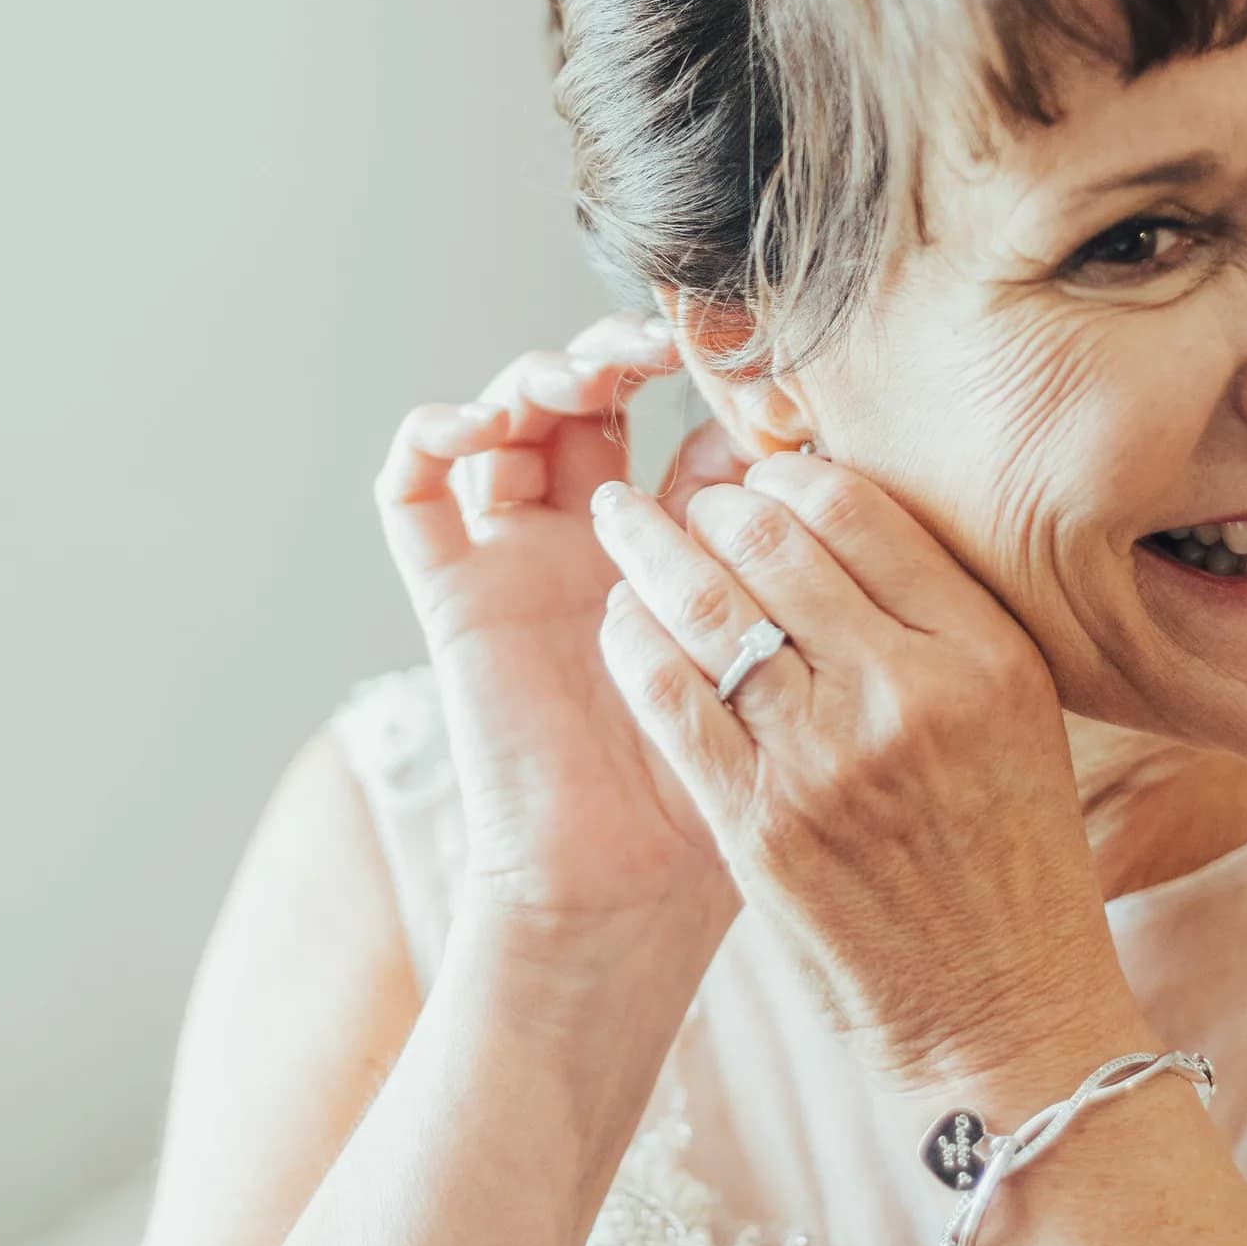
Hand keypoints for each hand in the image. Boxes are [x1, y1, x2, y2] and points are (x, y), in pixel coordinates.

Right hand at [371, 315, 753, 964]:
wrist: (623, 899)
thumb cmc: (721, 802)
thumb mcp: (775, 664)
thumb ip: (796, 570)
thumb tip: (835, 454)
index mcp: (681, 558)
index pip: (688, 431)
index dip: (715, 386)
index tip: (760, 366)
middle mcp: (592, 546)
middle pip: (591, 403)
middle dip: (618, 354)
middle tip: (655, 346)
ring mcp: (517, 562)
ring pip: (504, 422)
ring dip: (534, 378)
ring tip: (580, 380)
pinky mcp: (453, 594)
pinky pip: (411, 491)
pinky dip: (430, 435)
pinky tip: (477, 425)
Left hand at [585, 451, 1138, 1094]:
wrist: (1001, 1010)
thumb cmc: (1013, 859)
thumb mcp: (1018, 716)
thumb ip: (940, 621)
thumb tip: (834, 520)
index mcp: (982, 654)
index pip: (859, 512)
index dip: (789, 475)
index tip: (761, 474)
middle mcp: (906, 693)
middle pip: (774, 544)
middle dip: (709, 503)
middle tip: (683, 493)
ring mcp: (825, 760)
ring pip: (707, 611)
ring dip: (649, 553)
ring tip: (622, 524)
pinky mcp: (759, 826)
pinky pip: (670, 701)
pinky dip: (632, 645)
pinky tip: (618, 620)